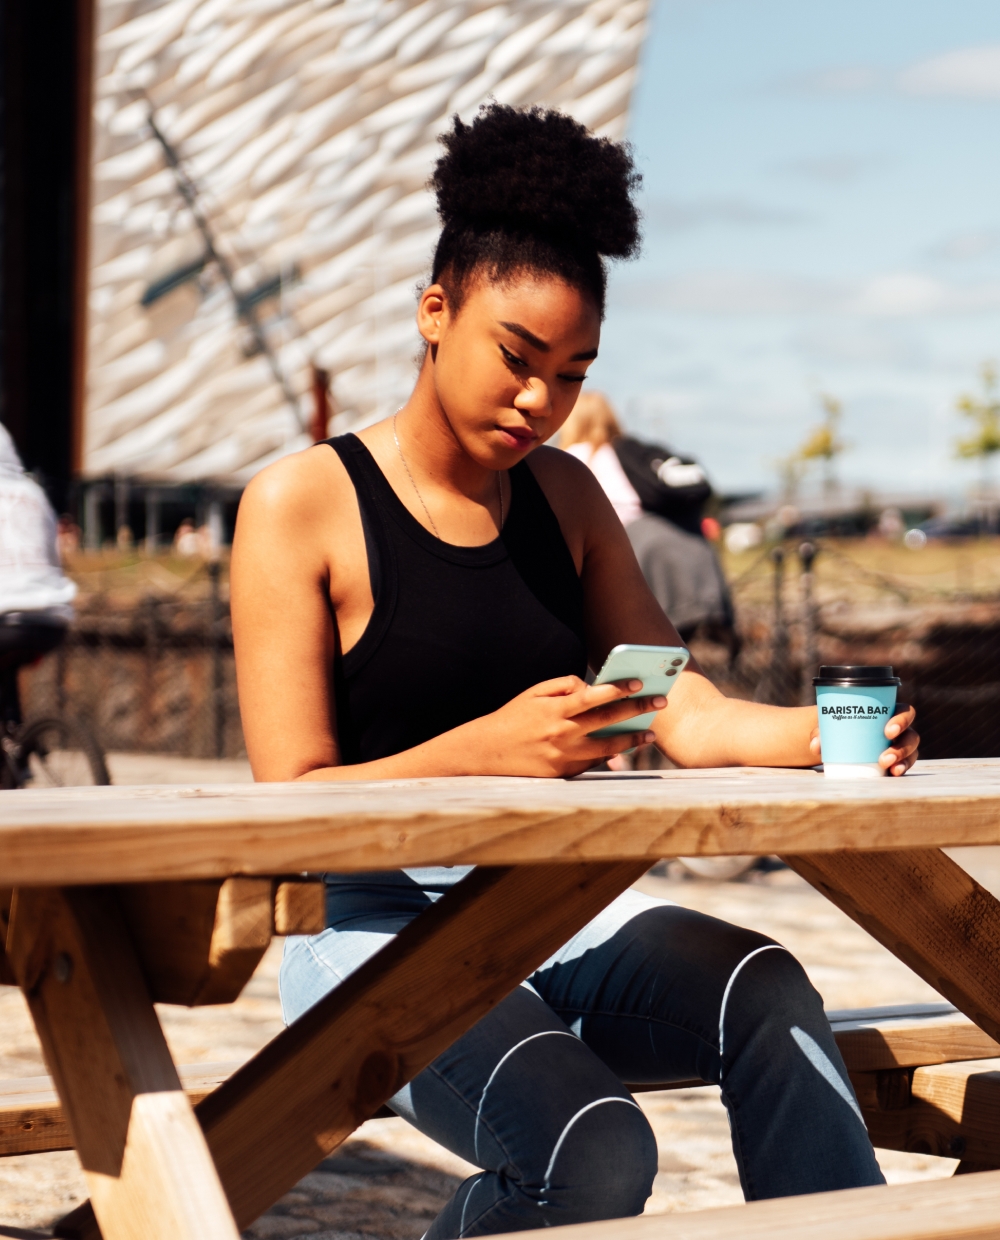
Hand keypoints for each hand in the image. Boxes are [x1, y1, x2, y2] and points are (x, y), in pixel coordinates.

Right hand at [466, 675, 666, 777]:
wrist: (487, 752)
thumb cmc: (513, 717)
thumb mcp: (534, 693)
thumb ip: (563, 685)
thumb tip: (590, 687)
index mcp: (555, 710)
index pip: (593, 697)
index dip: (618, 689)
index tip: (639, 683)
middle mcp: (562, 734)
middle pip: (607, 721)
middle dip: (637, 710)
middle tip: (661, 702)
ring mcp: (563, 756)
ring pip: (606, 748)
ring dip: (631, 739)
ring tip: (649, 734)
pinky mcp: (562, 774)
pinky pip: (592, 763)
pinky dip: (608, 756)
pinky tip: (623, 748)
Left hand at [807, 703, 918, 776]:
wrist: (836, 739)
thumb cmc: (838, 724)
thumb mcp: (830, 724)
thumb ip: (820, 732)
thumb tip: (815, 746)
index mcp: (887, 712)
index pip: (905, 712)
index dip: (902, 720)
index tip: (887, 731)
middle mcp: (899, 729)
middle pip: (911, 735)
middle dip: (902, 746)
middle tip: (884, 756)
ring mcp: (899, 745)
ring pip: (911, 752)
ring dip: (902, 760)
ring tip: (886, 766)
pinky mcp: (896, 760)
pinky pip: (905, 764)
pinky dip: (901, 768)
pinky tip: (893, 773)